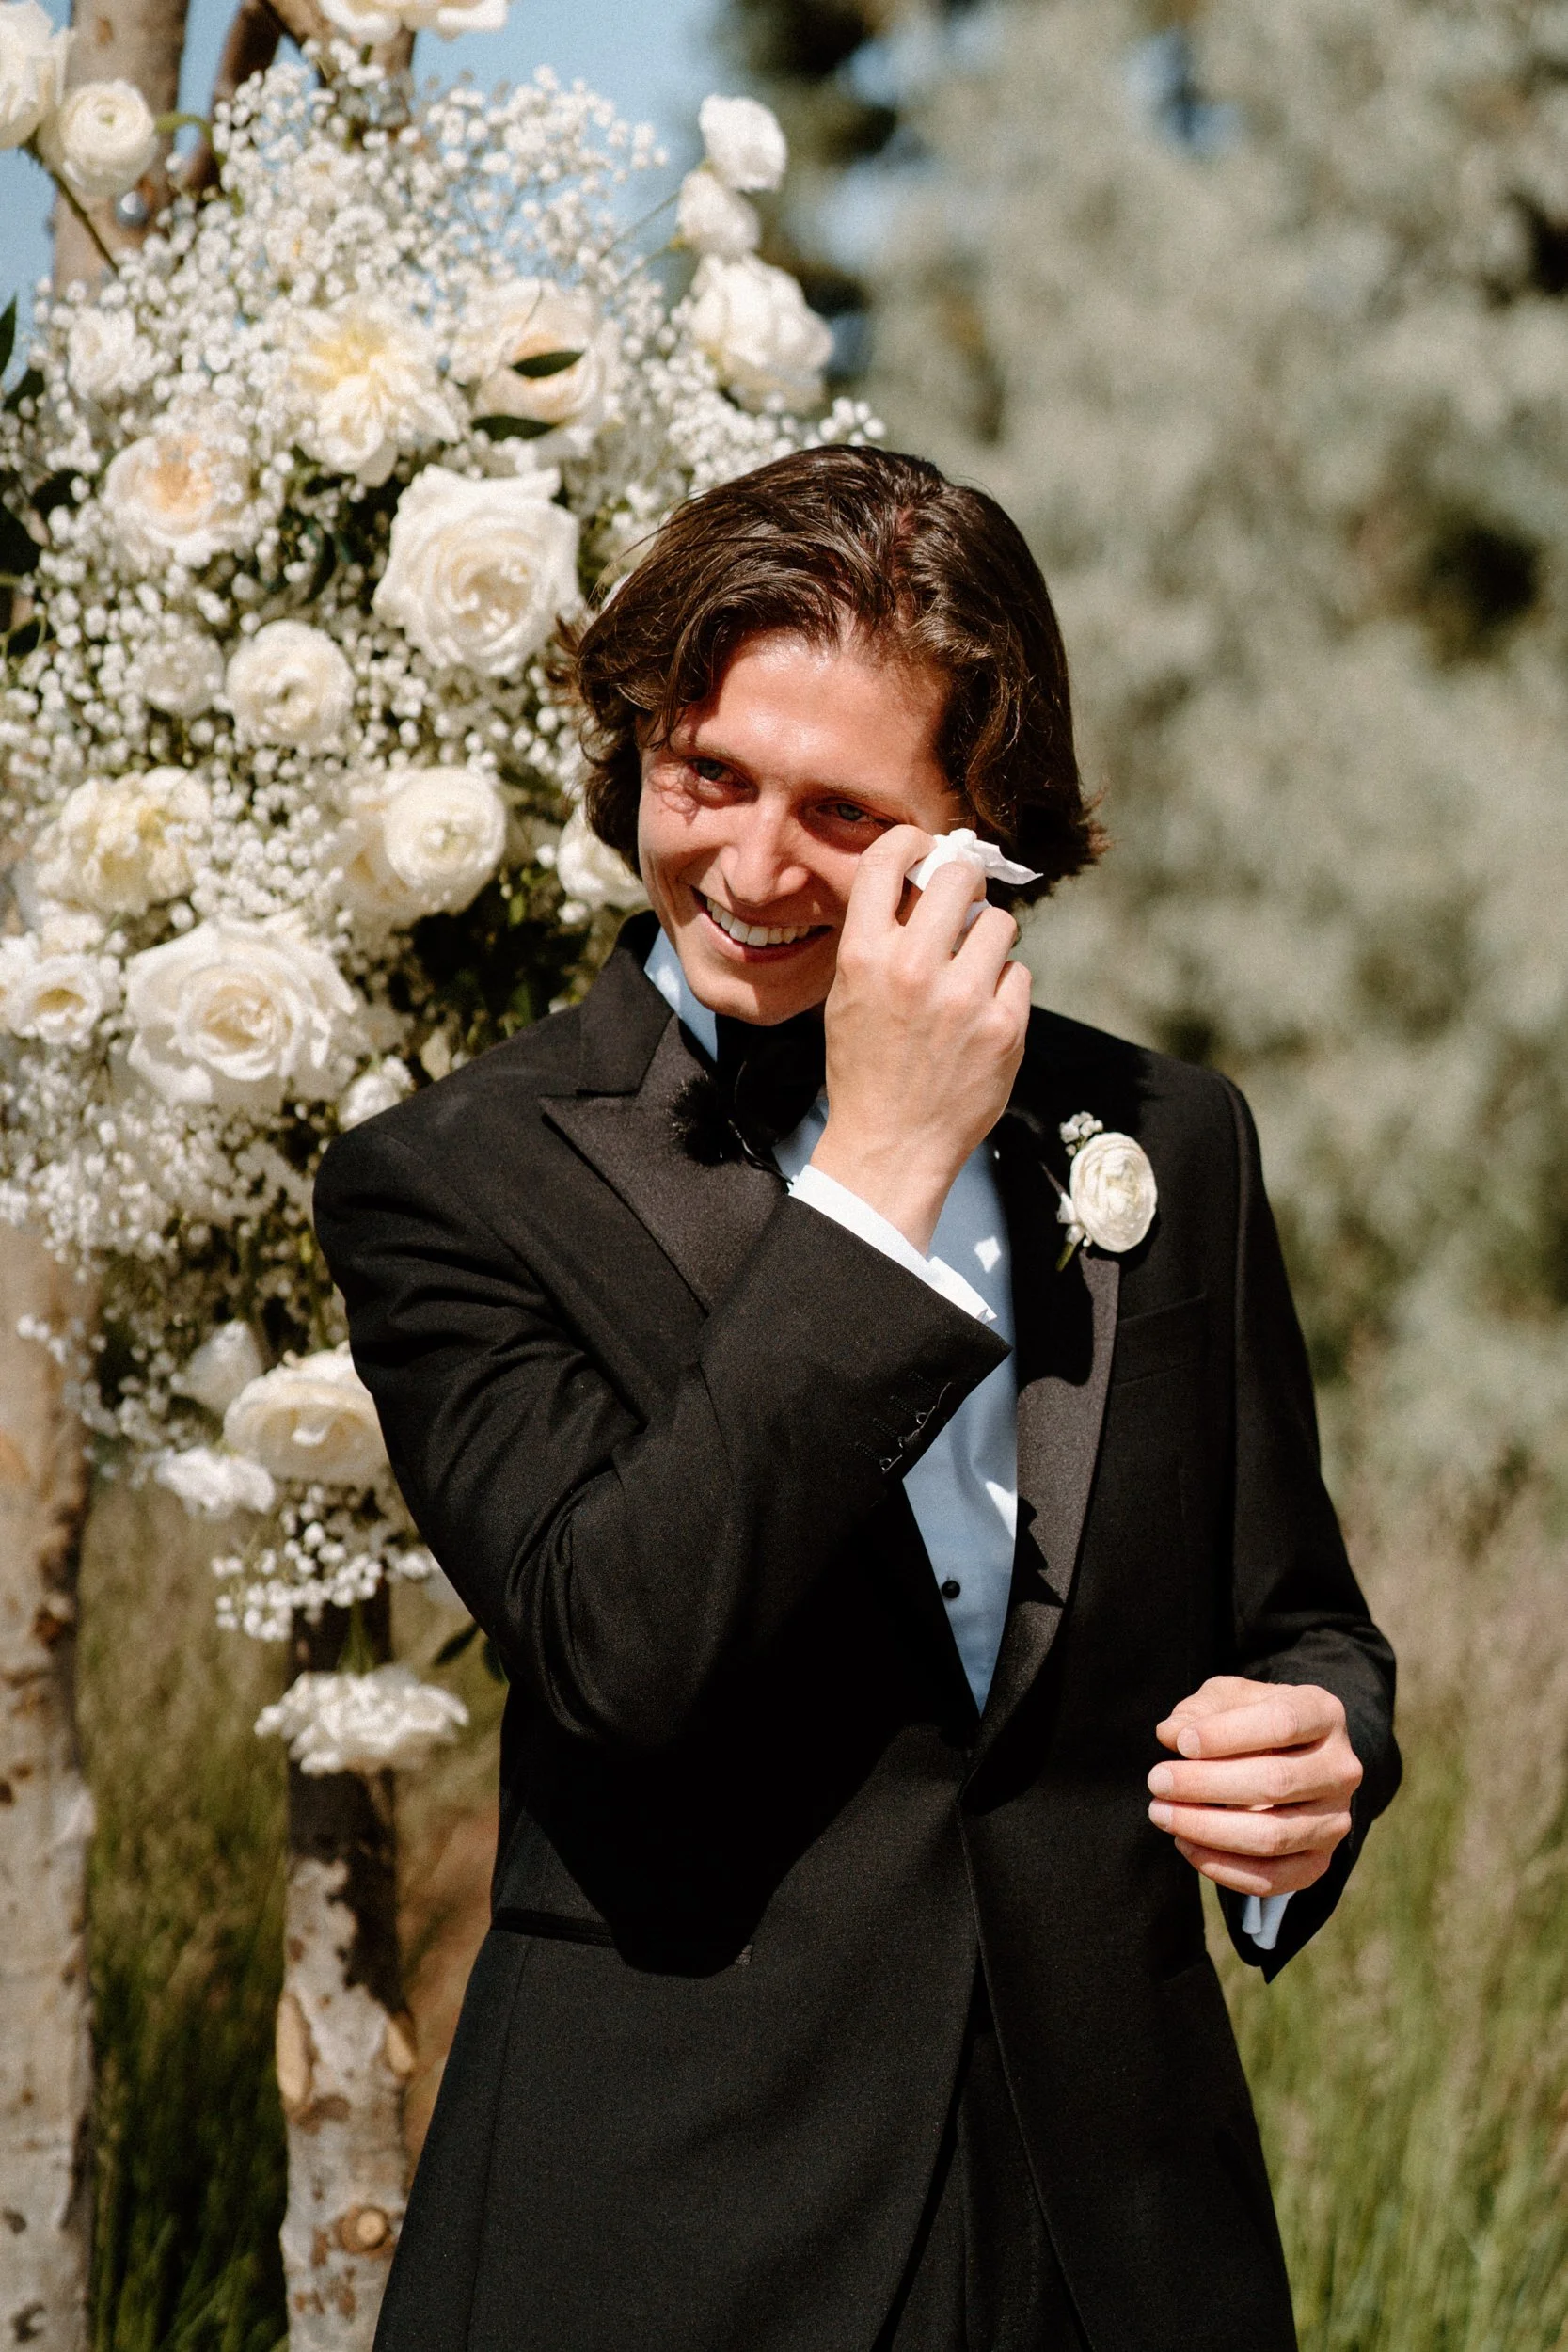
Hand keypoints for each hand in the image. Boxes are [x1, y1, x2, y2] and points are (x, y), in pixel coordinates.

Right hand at [810, 825, 1030, 1253]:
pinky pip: (1018, 974)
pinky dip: (1004, 989)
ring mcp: (964, 998)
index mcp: (865, 956)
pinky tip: (981, 1016)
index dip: (912, 843)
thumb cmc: (866, 1068)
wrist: (891, 1144)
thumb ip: (878, 939)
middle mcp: (914, 969)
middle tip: (961, 904)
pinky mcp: (1004, 1027)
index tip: (924, 850)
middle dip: (964, 885)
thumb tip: (919, 880)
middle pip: (960, 877)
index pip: (889, 860)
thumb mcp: (848, 995)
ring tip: (970, 973)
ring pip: (999, 924)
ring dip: (988, 940)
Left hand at [1147, 1676, 1362, 1897]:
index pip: (1282, 1723)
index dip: (1227, 1735)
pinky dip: (1223, 1868)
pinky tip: (1185, 1844)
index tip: (1180, 1743)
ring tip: (1162, 1813)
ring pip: (1272, 1836)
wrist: (1287, 1758)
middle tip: (1157, 1780)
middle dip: (1206, 1784)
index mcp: (1323, 1713)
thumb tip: (1170, 1735)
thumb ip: (1200, 1710)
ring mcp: (1335, 1820)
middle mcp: (1341, 1768)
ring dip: (1207, 1829)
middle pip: (1276, 1782)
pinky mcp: (1319, 1862)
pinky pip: (1273, 1879)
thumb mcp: (1227, 1698)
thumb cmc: (1249, 1719)